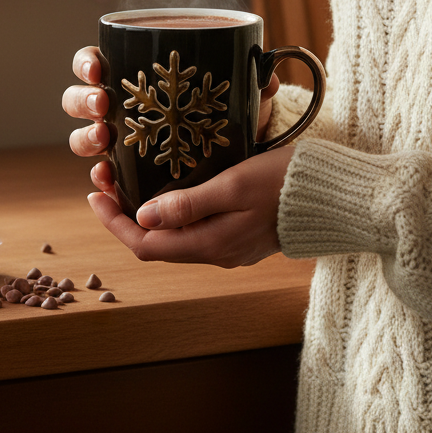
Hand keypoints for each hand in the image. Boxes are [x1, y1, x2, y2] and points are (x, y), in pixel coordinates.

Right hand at [64, 45, 279, 196]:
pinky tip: (106, 181)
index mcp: (132, 76)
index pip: (95, 62)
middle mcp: (118, 107)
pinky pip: (103, 175)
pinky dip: (101, 178)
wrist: (234, 159)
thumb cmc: (226, 117)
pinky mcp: (127, 171)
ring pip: (84, 138)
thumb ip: (251, 87)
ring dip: (86, 139)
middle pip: (78, 100)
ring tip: (104, 140)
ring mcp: (119, 140)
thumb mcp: (240, 101)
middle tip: (102, 105)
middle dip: (82, 101)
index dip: (87, 63)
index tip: (99, 69)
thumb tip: (267, 80)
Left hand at [87, 145, 294, 268]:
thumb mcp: (233, 185)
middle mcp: (217, 254)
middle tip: (107, 179)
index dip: (114, 222)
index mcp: (211, 245)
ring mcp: (230, 247)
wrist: (335, 197)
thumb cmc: (285, 183)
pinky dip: (172, 212)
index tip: (96, 193)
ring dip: (147, 212)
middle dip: (125, 214)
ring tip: (130, 180)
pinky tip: (169, 189)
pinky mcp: (241, 235)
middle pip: (156, 242)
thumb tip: (142, 215)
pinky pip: (195, 229)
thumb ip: (189, 203)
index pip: (146, 244)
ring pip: (174, 236)